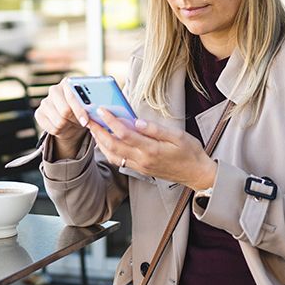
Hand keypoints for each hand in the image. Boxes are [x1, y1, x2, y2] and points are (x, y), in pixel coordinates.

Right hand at [35, 79, 90, 158]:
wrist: (71, 122)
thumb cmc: (83, 111)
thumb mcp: (89, 107)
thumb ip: (92, 104)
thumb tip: (96, 109)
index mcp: (68, 83)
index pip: (72, 96)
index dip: (80, 110)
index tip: (86, 121)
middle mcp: (54, 90)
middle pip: (65, 110)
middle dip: (75, 119)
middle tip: (82, 122)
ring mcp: (45, 102)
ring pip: (59, 121)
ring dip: (68, 126)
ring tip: (72, 123)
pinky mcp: (38, 113)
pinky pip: (52, 128)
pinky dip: (61, 131)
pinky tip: (63, 127)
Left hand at [88, 108, 216, 190]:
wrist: (196, 174)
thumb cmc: (190, 153)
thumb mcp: (178, 136)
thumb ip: (156, 129)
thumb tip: (137, 121)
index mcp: (152, 150)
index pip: (125, 134)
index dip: (112, 121)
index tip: (103, 110)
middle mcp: (143, 160)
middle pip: (113, 146)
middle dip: (99, 131)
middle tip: (89, 118)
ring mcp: (140, 167)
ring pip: (113, 155)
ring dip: (100, 142)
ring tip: (93, 127)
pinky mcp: (140, 170)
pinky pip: (119, 161)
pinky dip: (108, 151)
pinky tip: (106, 141)